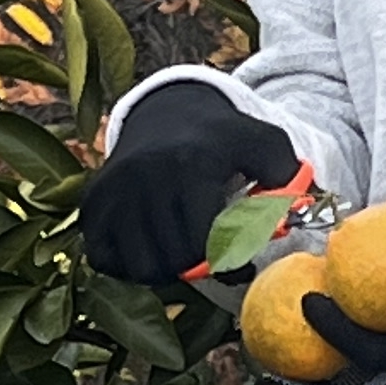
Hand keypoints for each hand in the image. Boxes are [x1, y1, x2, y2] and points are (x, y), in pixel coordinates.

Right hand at [80, 77, 301, 287]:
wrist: (166, 113)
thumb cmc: (223, 139)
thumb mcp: (264, 144)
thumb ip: (287, 176)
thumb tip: (294, 212)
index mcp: (190, 165)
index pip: (207, 243)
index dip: (229, 265)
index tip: (241, 265)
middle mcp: (145, 176)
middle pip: (175, 260)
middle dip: (200, 268)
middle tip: (212, 260)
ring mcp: (113, 190)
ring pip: (140, 267)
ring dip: (166, 270)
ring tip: (183, 252)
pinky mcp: (92, 203)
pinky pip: (106, 260)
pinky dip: (128, 265)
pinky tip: (151, 247)